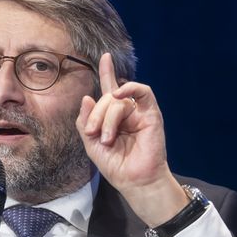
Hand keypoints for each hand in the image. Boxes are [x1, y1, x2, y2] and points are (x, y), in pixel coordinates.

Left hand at [76, 53, 187, 226]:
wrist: (134, 180)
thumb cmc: (115, 165)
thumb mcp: (90, 143)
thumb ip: (85, 121)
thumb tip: (87, 98)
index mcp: (112, 117)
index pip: (109, 89)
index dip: (107, 72)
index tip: (105, 56)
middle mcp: (126, 111)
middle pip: (106, 97)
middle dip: (96, 114)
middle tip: (93, 134)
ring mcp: (139, 112)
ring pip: (118, 99)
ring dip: (107, 118)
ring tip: (106, 138)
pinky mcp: (151, 114)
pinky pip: (143, 92)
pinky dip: (130, 88)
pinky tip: (119, 93)